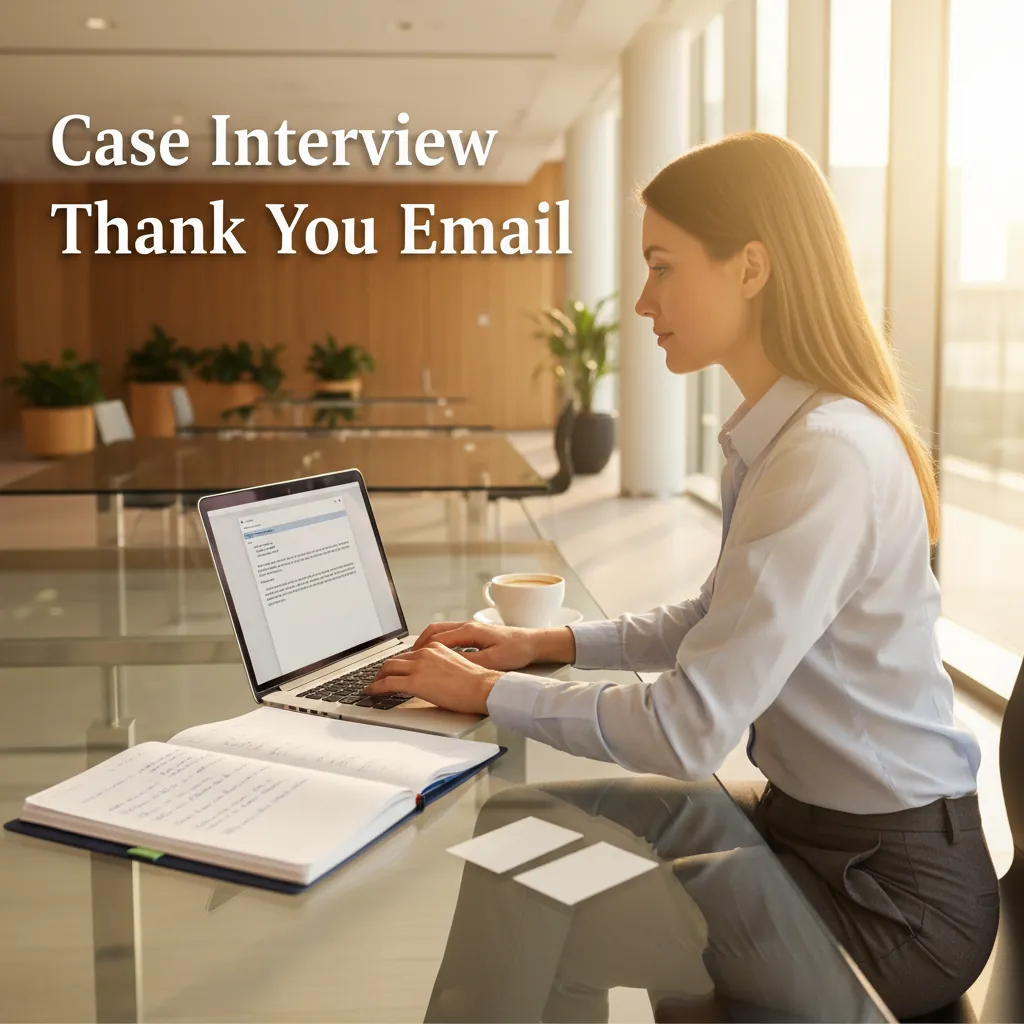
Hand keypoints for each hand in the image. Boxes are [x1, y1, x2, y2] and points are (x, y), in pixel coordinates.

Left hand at [365, 642, 500, 714]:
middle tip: (380, 676)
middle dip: (385, 668)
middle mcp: (425, 653)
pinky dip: (376, 687)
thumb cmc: (476, 682)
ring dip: (378, 677)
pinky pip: (388, 683)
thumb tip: (433, 677)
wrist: (482, 688)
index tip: (395, 668)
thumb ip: (440, 666)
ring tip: (374, 684)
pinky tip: (371, 691)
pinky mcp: (415, 682)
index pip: (410, 653)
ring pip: (389, 668)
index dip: (399, 662)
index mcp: (436, 648)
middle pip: (396, 659)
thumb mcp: (456, 665)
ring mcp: (419, 666)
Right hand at [410, 620, 575, 671]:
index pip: (436, 639)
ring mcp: (470, 628)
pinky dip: (437, 642)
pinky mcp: (474, 633)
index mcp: (469, 631)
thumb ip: (470, 662)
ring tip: (416, 656)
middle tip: (406, 658)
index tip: (410, 660)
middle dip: (418, 644)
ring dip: (426, 642)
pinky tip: (436, 654)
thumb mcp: (493, 660)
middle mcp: (467, 626)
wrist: (533, 642)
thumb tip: (450, 665)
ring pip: (440, 631)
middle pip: (434, 631)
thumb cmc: (517, 650)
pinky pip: (448, 634)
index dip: (420, 651)